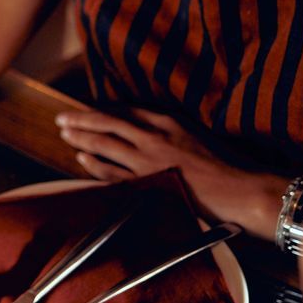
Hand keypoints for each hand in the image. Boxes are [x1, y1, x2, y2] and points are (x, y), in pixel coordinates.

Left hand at [55, 107, 287, 233]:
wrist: (242, 191)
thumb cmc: (227, 166)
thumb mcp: (196, 136)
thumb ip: (171, 131)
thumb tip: (149, 132)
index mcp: (167, 122)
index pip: (125, 111)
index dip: (101, 111)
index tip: (85, 111)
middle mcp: (153, 137)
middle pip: (107, 123)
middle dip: (80, 120)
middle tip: (61, 119)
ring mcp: (148, 161)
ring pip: (104, 144)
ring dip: (81, 138)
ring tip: (64, 134)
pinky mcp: (147, 183)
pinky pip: (112, 173)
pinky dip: (93, 164)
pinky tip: (81, 158)